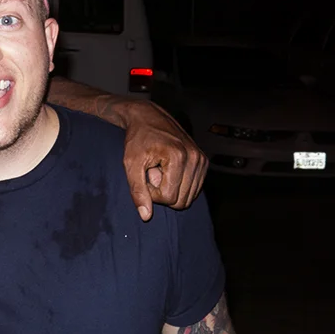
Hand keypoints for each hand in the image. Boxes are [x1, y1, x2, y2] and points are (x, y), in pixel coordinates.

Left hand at [122, 102, 207, 220]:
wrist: (148, 117)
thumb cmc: (137, 139)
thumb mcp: (131, 164)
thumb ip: (138, 190)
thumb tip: (146, 216)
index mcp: (179, 157)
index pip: (168, 198)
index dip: (152, 192)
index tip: (145, 174)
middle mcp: (195, 158)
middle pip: (181, 200)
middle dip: (163, 192)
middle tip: (153, 172)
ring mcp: (201, 160)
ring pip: (188, 197)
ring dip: (171, 188)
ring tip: (161, 169)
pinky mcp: (203, 161)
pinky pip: (193, 189)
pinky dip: (179, 184)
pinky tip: (169, 169)